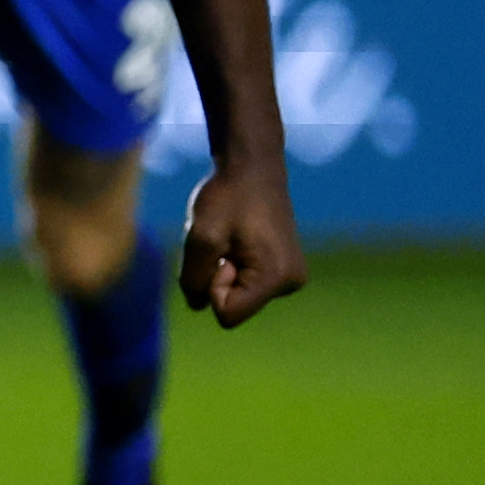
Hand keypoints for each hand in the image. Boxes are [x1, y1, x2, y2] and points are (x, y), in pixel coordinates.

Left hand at [177, 152, 306, 326]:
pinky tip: (238, 240)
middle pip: (234, 305)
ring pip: (238, 294)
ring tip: (232, 239)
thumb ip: (194, 278)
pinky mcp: (284, 270)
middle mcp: (290, 283)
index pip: (228, 314)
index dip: (212, 286)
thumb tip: (197, 305)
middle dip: (219, 278)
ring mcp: (290, 278)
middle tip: (226, 243)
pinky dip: (234, 265)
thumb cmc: (227, 198)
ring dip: (224, 270)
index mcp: (276, 278)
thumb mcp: (201, 237)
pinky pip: (245, 283)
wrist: (253, 170)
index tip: (221, 254)